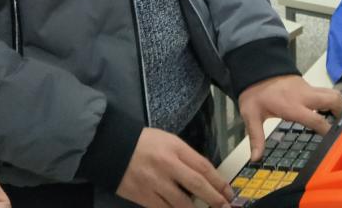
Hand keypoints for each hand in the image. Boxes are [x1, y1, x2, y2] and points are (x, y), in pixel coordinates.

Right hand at [116, 127, 232, 207]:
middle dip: (215, 198)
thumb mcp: (168, 141)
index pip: (203, 166)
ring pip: (182, 203)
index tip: (229, 193)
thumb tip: (203, 177)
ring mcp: (155, 183)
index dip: (219, 182)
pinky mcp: (144, 197)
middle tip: (226, 207)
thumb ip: (185, 157)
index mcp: (176, 148)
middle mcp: (168, 165)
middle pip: (197, 185)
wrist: (112, 148)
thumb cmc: (144, 142)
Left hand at [238, 75, 341, 161]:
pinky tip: (332, 112)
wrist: (256, 67)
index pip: (316, 119)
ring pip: (333, 92)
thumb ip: (256, 137)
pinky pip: (326, 92)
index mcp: (292, 105)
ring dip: (341, 104)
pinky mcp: (308, 85)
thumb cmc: (254, 92)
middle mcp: (304, 96)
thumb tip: (255, 158)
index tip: (335, 140)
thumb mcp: (251, 115)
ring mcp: (308, 88)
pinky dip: (333, 101)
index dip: (328, 130)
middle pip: (333, 99)